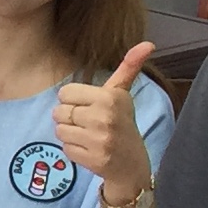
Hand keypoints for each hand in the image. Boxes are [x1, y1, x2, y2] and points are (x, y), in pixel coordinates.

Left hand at [53, 43, 157, 197]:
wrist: (132, 164)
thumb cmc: (122, 122)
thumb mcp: (122, 93)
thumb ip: (129, 66)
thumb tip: (148, 43)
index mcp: (109, 97)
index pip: (65, 93)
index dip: (74, 100)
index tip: (89, 106)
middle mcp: (104, 117)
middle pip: (59, 111)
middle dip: (70, 117)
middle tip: (88, 123)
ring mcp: (98, 140)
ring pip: (60, 130)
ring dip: (70, 134)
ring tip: (88, 135)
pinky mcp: (92, 159)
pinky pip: (65, 149)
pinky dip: (74, 150)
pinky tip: (89, 149)